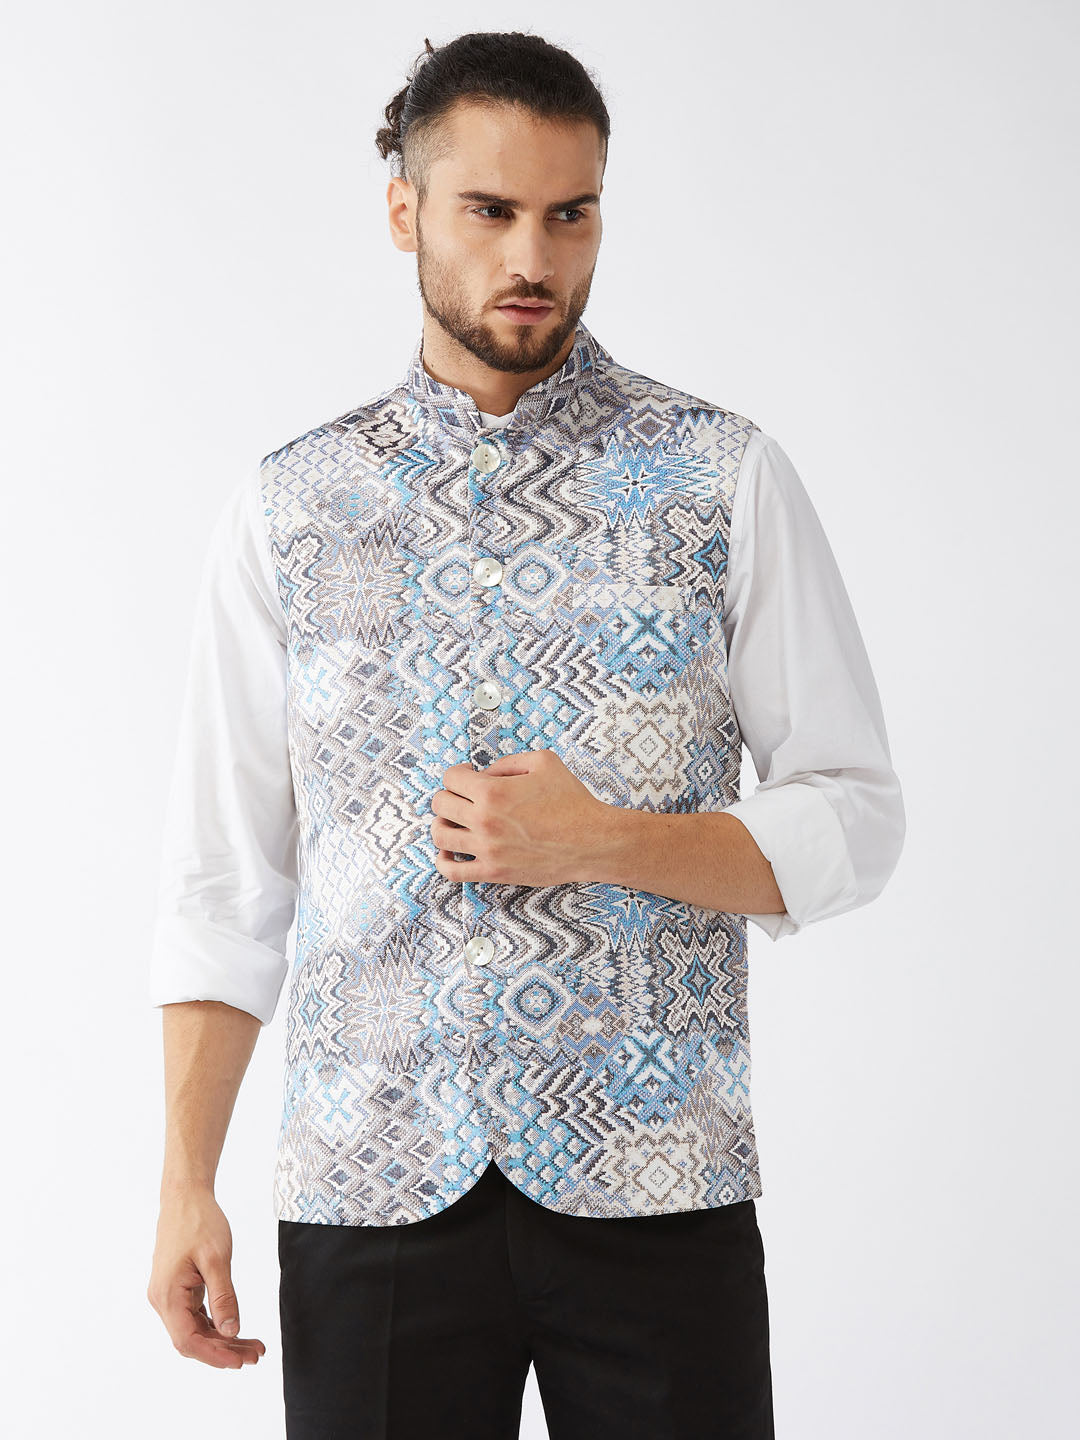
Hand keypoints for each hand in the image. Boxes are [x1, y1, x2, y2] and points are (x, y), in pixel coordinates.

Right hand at [147, 1185, 264, 1368]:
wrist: (185, 1196)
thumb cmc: (199, 1221)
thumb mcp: (216, 1258)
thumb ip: (223, 1296)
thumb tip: (231, 1330)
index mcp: (168, 1295)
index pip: (188, 1340)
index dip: (214, 1355)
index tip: (240, 1361)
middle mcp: (163, 1300)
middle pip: (193, 1339)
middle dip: (224, 1350)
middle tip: (256, 1354)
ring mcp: (169, 1296)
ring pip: (196, 1329)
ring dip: (223, 1340)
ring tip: (253, 1346)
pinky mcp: (178, 1289)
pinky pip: (196, 1316)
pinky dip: (216, 1324)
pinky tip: (237, 1329)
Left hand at [429, 748, 612, 886]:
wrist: (592, 841)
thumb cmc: (572, 801)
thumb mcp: (544, 762)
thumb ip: (508, 762)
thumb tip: (485, 773)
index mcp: (492, 792)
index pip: (450, 778)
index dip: (458, 772)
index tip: (469, 775)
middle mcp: (484, 821)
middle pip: (440, 805)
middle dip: (449, 795)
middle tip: (464, 797)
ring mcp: (486, 849)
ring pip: (440, 836)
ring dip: (443, 824)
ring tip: (456, 821)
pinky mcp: (494, 872)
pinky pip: (451, 871)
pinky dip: (443, 860)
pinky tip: (451, 851)